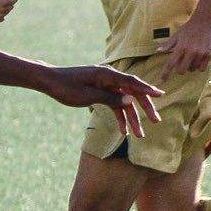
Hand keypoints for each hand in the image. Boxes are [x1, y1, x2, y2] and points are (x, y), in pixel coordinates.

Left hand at [40, 64, 163, 138]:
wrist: (50, 82)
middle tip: (156, 121)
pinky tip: (124, 131)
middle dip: (145, 108)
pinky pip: (114, 104)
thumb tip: (131, 100)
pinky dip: (119, 116)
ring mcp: (105, 85)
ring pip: (124, 102)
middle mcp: (109, 78)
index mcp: (107, 75)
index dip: (147, 89)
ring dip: (132, 118)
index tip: (161, 94)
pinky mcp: (100, 92)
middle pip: (132, 93)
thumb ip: (110, 98)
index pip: (132, 82)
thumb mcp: (88, 95)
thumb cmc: (66, 87)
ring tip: (139, 135)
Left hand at [161, 13, 210, 76]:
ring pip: (193, 69)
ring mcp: (200, 53)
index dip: (165, 73)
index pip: (170, 64)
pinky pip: (202, 68)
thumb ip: (168, 45)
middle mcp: (190, 52)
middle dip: (180, 69)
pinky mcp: (209, 54)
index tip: (162, 80)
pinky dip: (199, 66)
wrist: (205, 20)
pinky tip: (199, 59)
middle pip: (182, 70)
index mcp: (180, 47)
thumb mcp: (176, 35)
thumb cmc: (189, 28)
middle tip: (182, 63)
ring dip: (190, 67)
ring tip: (192, 58)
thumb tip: (158, 51)